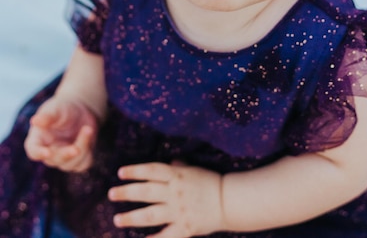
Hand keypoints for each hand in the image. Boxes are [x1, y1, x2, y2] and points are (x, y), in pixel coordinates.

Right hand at [24, 96, 97, 171]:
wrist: (80, 110)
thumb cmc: (63, 109)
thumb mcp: (56, 109)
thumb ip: (47, 116)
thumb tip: (35, 120)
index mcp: (38, 139)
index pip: (34, 151)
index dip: (39, 153)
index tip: (47, 152)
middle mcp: (49, 151)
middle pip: (54, 160)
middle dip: (66, 154)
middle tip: (76, 148)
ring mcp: (63, 158)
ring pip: (70, 164)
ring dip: (81, 148)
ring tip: (88, 128)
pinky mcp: (78, 159)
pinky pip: (83, 164)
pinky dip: (88, 153)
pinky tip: (90, 135)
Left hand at [108, 161, 224, 237]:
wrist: (229, 200)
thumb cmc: (210, 181)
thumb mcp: (194, 169)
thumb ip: (179, 167)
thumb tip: (170, 162)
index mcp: (177, 175)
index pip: (151, 171)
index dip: (135, 171)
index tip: (120, 173)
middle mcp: (175, 192)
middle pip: (146, 192)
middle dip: (126, 193)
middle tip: (111, 194)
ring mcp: (179, 211)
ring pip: (150, 215)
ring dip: (132, 217)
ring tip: (117, 219)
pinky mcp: (184, 228)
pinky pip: (165, 236)